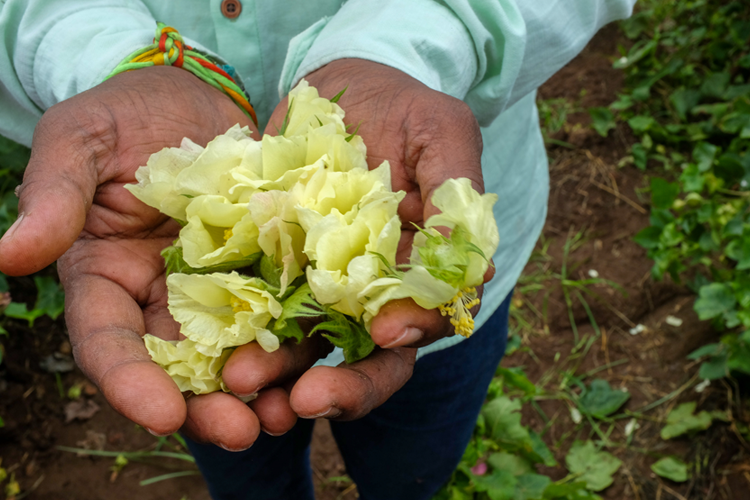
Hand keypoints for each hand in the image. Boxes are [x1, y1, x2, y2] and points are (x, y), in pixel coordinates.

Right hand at [0, 67, 295, 449]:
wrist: (195, 94)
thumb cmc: (127, 112)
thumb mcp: (81, 141)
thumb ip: (53, 196)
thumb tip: (6, 255)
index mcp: (106, 276)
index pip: (107, 341)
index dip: (129, 381)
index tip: (160, 414)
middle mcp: (161, 295)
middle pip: (177, 364)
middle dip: (206, 404)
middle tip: (243, 432)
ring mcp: (217, 286)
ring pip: (234, 350)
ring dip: (260, 387)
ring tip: (289, 413)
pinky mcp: (265, 269)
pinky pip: (282, 309)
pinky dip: (297, 340)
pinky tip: (322, 363)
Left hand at [222, 59, 492, 420]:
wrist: (339, 86)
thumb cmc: (402, 107)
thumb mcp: (441, 132)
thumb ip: (457, 194)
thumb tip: (473, 272)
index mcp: (418, 270)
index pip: (422, 319)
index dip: (407, 332)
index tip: (387, 333)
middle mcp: (368, 291)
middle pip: (363, 356)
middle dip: (337, 385)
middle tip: (301, 403)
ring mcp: (315, 282)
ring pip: (300, 343)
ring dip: (275, 373)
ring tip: (243, 386)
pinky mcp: (267, 264)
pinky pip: (248, 304)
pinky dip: (232, 330)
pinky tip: (212, 348)